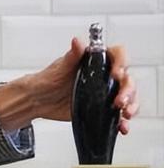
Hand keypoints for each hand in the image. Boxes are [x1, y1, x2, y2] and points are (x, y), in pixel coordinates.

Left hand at [0, 37, 137, 132]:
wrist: (37, 101)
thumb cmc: (47, 80)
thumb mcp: (60, 67)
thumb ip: (72, 55)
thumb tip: (77, 41)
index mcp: (95, 61)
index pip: (118, 55)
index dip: (122, 62)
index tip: (116, 73)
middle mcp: (104, 75)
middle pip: (127, 79)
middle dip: (128, 90)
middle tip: (119, 101)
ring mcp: (105, 92)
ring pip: (129, 96)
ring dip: (131, 105)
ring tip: (125, 114)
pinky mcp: (103, 108)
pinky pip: (119, 114)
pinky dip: (123, 120)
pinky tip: (123, 126)